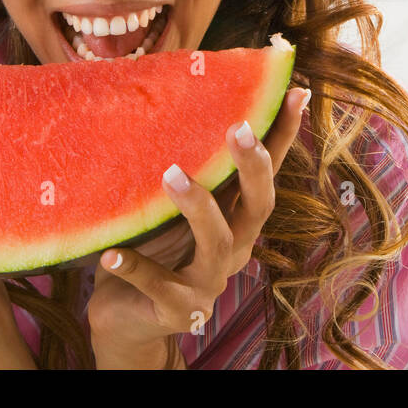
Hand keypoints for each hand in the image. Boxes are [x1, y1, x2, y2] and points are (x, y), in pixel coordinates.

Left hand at [88, 85, 310, 367]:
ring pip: (216, 244)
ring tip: (170, 175)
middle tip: (238, 130)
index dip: (285, 135)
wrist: (128, 317)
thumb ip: (189, 168)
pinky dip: (135, 268)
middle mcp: (234, 247)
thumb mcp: (173, 205)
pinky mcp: (178, 309)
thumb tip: (181, 100)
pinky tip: (110, 254)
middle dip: (253, 168)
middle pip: (259, 207)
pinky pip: (157, 285)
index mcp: (236, 218)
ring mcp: (209, 281)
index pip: (269, 171)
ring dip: (197, 207)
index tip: (297, 91)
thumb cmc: (153, 247)